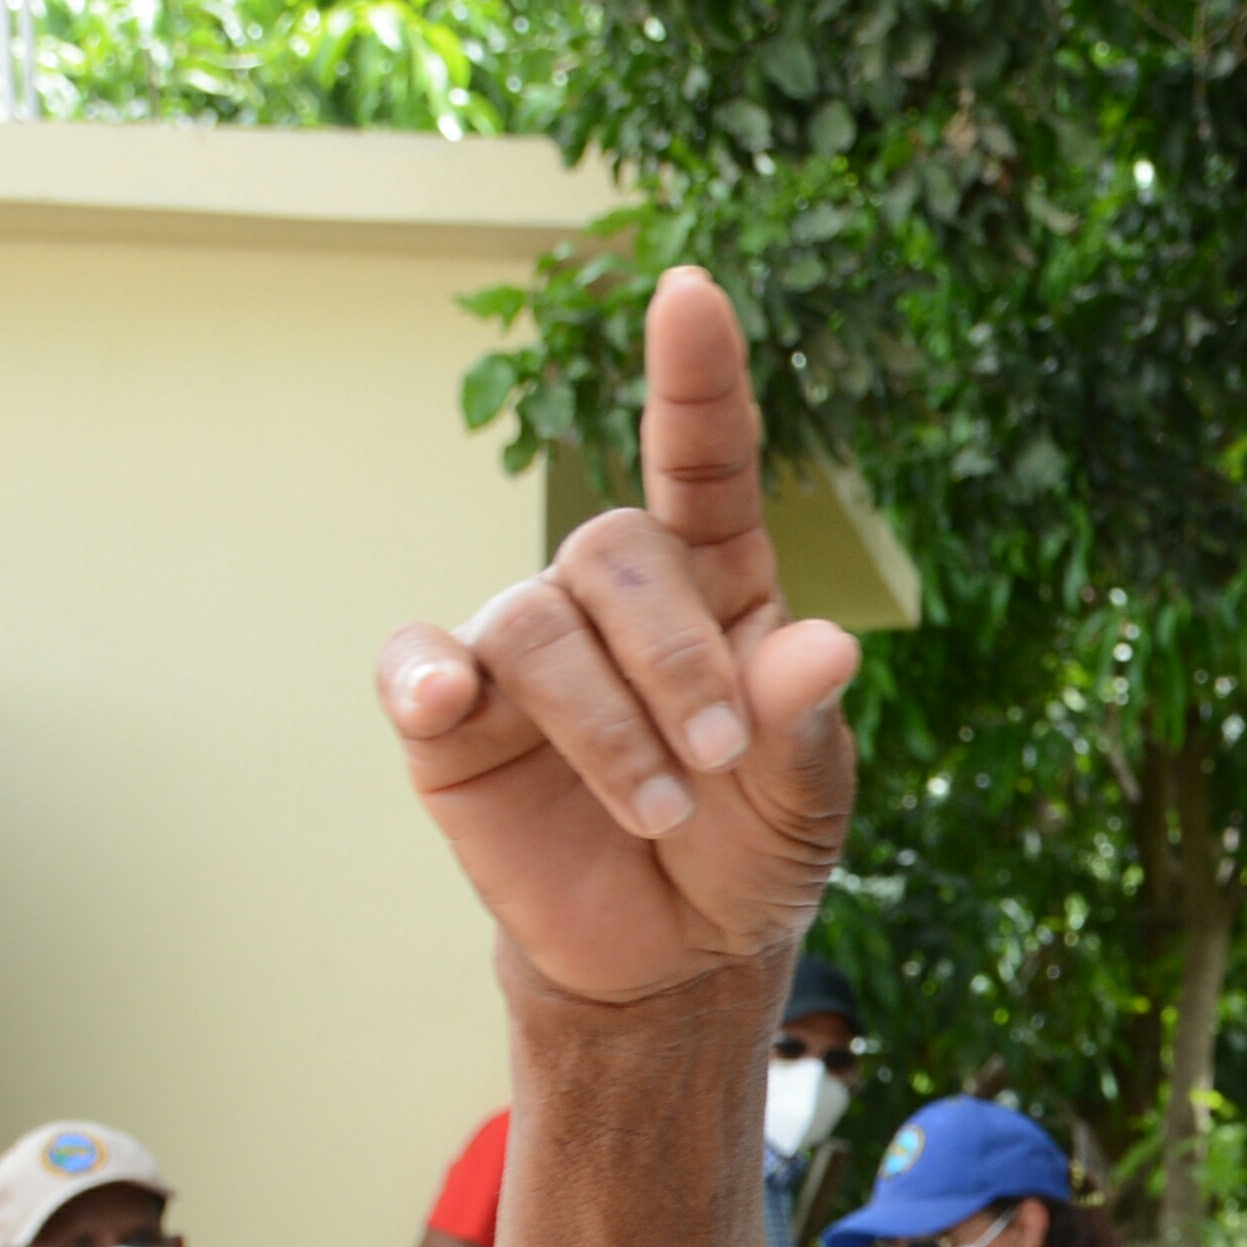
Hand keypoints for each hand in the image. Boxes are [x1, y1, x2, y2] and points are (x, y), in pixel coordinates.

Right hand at [375, 268, 860, 1005]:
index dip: (695, 378)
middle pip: (616, 549)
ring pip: (539, 625)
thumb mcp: (806, 795)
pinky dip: (427, 676)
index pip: (701, 461)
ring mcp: (524, 647)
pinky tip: (446, 703)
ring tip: (659, 812)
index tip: (690, 292)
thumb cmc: (747, 848)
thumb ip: (805, 720)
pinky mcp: (450, 715)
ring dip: (608, 726)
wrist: (672, 954)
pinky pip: (419, 662)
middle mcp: (612, 596)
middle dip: (675, 660)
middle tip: (718, 762)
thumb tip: (827, 645)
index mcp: (716, 585)